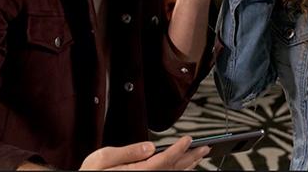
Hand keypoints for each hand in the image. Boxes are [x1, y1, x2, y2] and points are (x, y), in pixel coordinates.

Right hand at [79, 136, 209, 169]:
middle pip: (174, 169)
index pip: (164, 160)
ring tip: (200, 156)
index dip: (179, 149)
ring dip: (189, 166)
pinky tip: (185, 169)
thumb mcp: (102, 158)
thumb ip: (127, 152)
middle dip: (191, 157)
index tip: (189, 138)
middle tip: (205, 147)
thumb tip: (149, 146)